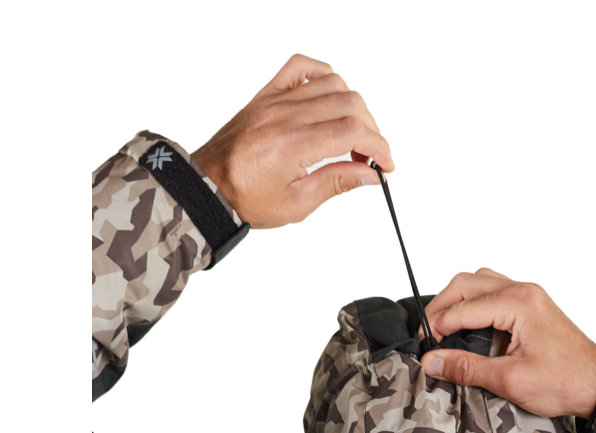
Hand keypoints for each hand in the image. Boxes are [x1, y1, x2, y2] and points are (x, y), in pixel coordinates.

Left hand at [192, 54, 393, 228]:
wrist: (209, 186)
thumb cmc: (247, 198)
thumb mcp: (298, 203)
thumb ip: (337, 183)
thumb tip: (371, 174)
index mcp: (294, 145)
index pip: (353, 132)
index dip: (379, 147)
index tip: (386, 165)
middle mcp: (286, 115)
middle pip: (350, 104)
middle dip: (372, 131)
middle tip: (370, 157)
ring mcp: (277, 100)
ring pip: (333, 84)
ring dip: (354, 108)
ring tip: (353, 135)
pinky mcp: (268, 94)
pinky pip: (301, 66)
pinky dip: (324, 74)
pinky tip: (332, 96)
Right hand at [421, 269, 595, 418]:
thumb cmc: (565, 381)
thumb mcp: (510, 380)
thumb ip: (467, 368)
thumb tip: (432, 361)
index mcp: (519, 303)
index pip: (462, 308)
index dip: (436, 326)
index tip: (424, 348)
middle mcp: (523, 291)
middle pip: (466, 284)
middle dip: (440, 307)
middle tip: (427, 335)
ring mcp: (528, 295)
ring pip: (478, 282)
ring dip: (456, 301)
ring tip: (442, 328)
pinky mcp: (531, 305)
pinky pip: (493, 291)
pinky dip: (473, 303)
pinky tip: (466, 325)